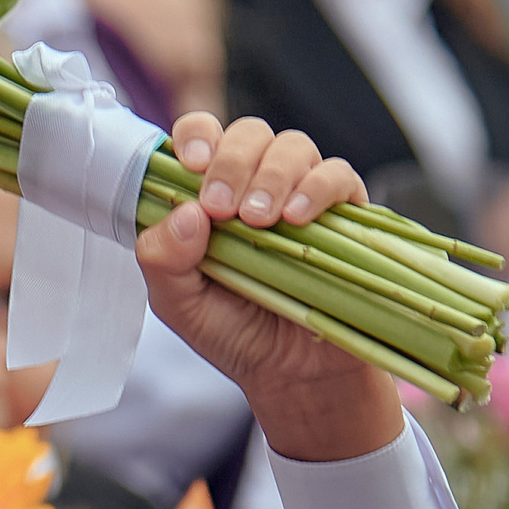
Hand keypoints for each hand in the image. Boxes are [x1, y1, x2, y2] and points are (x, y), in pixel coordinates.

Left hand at [138, 112, 401, 462]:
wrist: (292, 375)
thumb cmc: (232, 331)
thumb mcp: (178, 304)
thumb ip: (162, 260)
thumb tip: (184, 212)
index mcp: (209, 194)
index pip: (201, 136)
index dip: (196, 135)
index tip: (192, 164)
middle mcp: (256, 183)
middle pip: (249, 133)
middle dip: (232, 161)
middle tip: (223, 210)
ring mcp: (302, 193)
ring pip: (293, 146)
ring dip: (273, 174)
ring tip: (262, 221)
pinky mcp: (345, 213)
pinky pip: (338, 175)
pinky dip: (318, 188)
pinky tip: (298, 219)